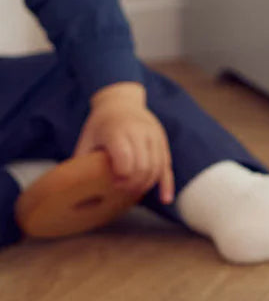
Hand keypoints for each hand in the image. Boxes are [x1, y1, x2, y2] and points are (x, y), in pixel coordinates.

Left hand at [73, 82, 174, 202]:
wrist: (121, 102)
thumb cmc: (100, 125)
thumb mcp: (86, 139)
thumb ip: (82, 162)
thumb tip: (69, 191)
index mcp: (117, 130)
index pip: (126, 157)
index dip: (122, 176)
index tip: (114, 185)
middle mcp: (139, 131)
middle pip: (143, 165)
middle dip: (134, 183)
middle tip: (122, 192)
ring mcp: (154, 135)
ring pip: (157, 166)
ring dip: (146, 184)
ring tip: (134, 194)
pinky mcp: (162, 140)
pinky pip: (167, 164)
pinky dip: (166, 183)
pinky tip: (165, 198)